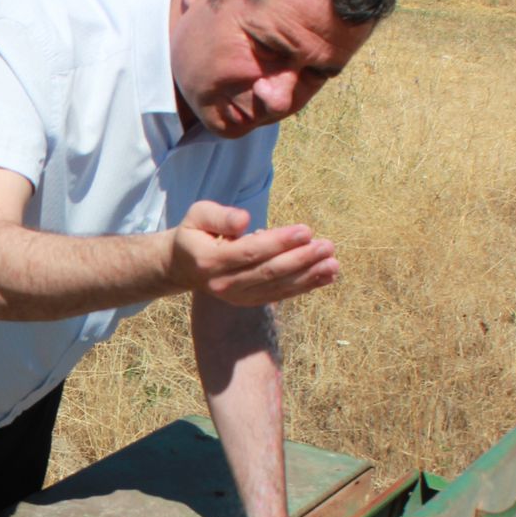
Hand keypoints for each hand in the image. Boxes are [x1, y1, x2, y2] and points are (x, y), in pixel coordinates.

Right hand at [166, 201, 339, 306]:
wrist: (182, 265)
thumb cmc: (195, 233)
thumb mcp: (198, 215)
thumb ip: (219, 216)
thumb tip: (244, 220)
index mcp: (210, 261)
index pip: (250, 252)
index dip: (279, 242)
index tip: (306, 231)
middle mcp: (223, 284)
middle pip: (268, 272)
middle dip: (301, 260)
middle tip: (327, 246)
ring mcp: (237, 296)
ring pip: (277, 287)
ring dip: (308, 276)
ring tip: (333, 264)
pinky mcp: (248, 301)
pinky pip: (279, 295)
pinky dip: (305, 287)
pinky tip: (326, 277)